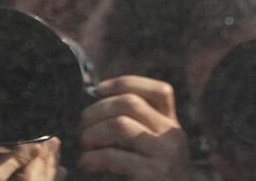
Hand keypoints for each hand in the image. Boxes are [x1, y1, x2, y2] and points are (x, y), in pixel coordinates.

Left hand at [76, 75, 190, 179]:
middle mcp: (174, 135)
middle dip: (97, 110)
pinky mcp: (153, 175)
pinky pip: (114, 156)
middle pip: (131, 102)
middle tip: (80, 127)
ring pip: (120, 124)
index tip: (97, 89)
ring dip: (92, 133)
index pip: (159, 90)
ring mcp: (166, 154)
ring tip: (82, 146)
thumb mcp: (153, 151)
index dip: (125, 83)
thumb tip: (96, 105)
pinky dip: (93, 158)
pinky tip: (86, 164)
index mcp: (174, 126)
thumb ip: (138, 129)